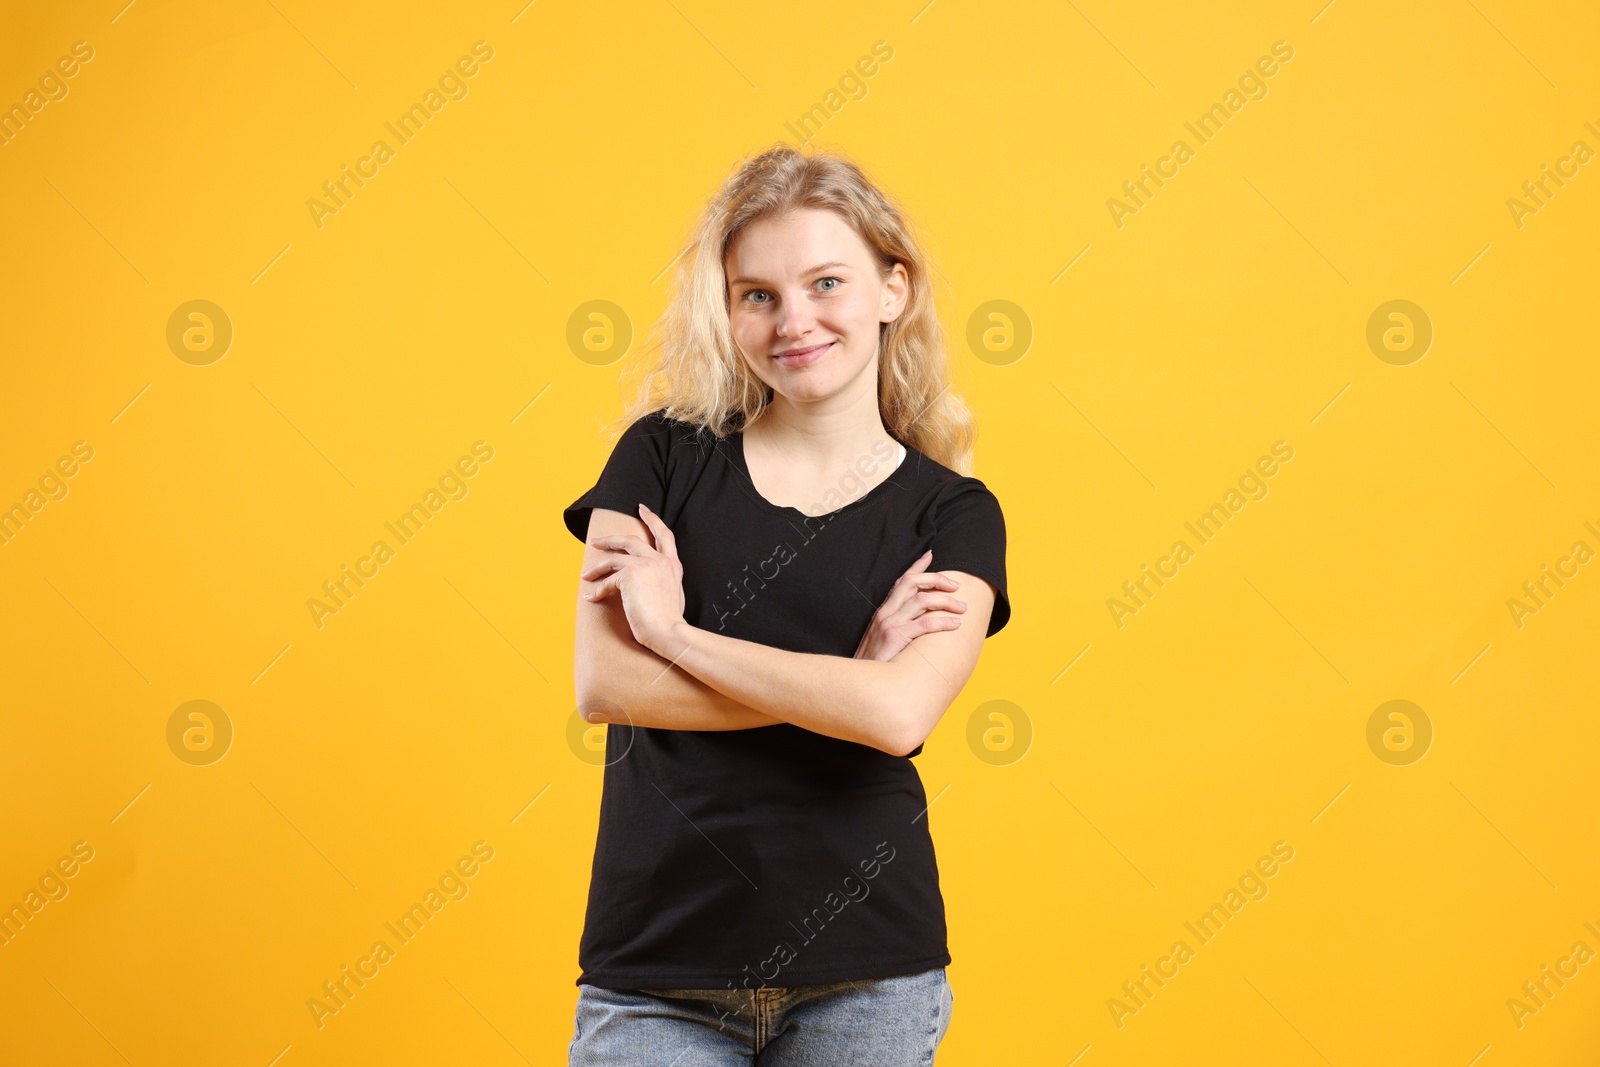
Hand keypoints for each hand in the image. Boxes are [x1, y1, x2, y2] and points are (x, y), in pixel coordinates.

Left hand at [581, 503, 687, 654]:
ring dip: (597, 567)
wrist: (669, 632)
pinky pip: (608, 581)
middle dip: (610, 539)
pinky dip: (597, 590)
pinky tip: (591, 597)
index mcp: (673, 565)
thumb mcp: (672, 595)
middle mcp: (660, 560)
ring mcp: (645, 565)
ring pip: (614, 559)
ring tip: (585, 574)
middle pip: (631, 540)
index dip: (652, 520)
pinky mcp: (630, 575)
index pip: (664, 535)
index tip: (642, 509)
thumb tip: (644, 584)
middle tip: (597, 541)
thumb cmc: (670, 622)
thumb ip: (661, 581)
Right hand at [853, 549, 966, 661]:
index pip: (901, 581)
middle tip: (956, 586)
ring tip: (963, 608)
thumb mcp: (884, 638)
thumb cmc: (877, 662)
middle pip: (913, 582)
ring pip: (922, 600)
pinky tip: (955, 625)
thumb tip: (922, 621)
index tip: (930, 555)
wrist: (860, 680)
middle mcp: (886, 612)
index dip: (916, 566)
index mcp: (884, 611)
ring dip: (947, 601)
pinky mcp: (895, 637)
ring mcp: (890, 623)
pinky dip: (943, 621)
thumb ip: (899, 625)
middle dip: (937, 580)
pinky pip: (924, 623)